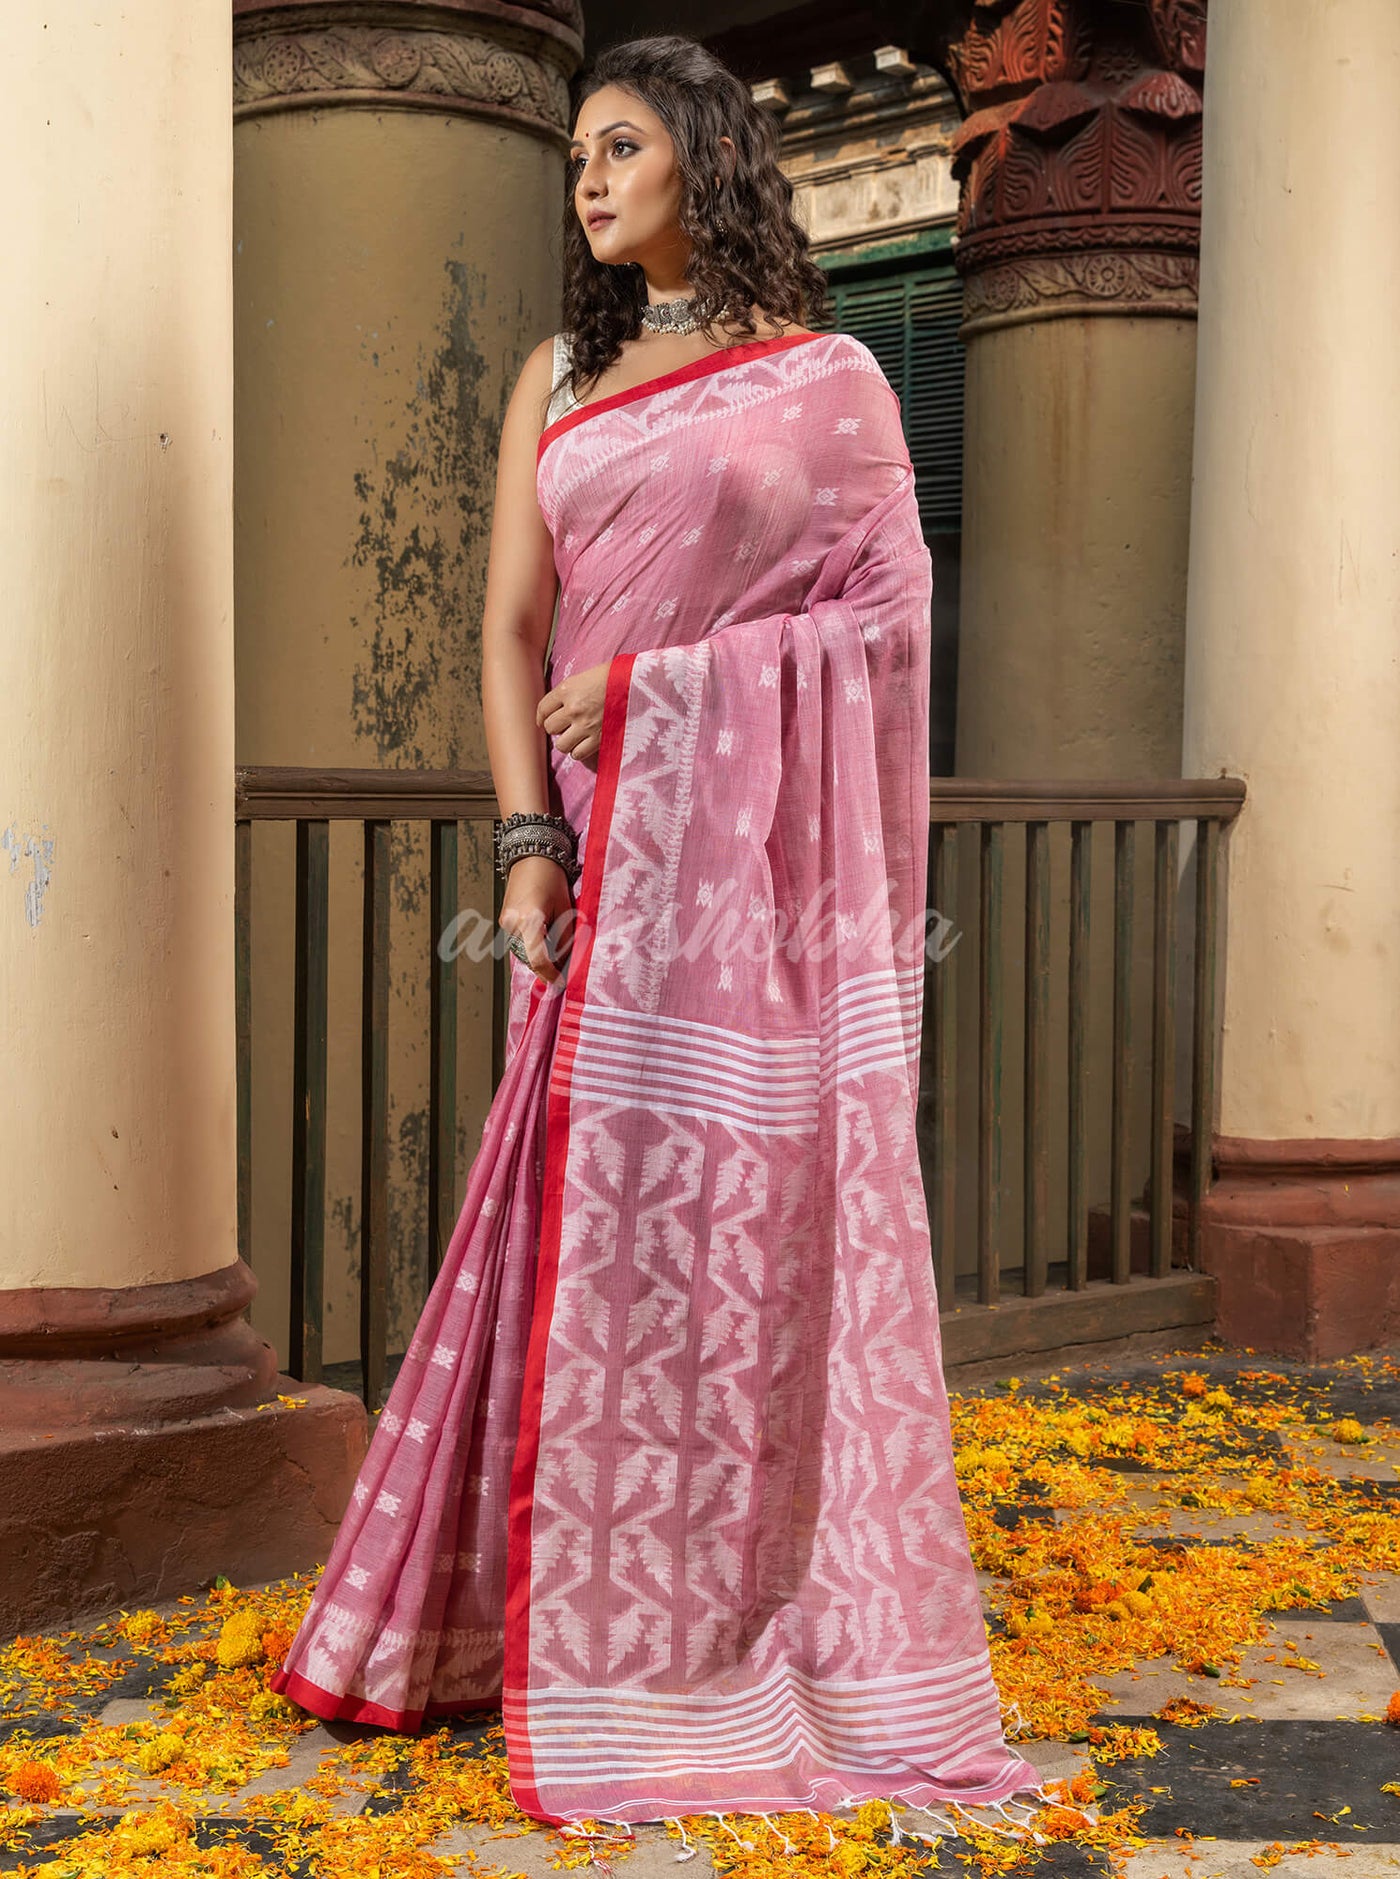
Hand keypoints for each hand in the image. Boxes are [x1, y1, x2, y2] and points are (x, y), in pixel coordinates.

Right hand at [499, 855, 575, 983]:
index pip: (538, 959)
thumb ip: (565, 938)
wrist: (531, 855)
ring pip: (524, 951)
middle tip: (564, 970)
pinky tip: (545, 937)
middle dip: (547, 966)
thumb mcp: (565, 909)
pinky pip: (519, 941)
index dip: (551, 975)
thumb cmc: (553, 878)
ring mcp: (506, 922)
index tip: (562, 984)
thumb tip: (568, 962)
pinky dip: (532, 944)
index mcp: (530, 920)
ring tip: (557, 949)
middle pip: (530, 958)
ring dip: (539, 955)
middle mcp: (513, 924)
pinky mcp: (504, 920)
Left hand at [536, 659, 610, 763]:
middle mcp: (573, 708)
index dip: (541, 716)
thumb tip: (554, 706)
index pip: (542, 708)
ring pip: (561, 744)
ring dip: (566, 741)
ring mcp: (585, 725)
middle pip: (550, 727)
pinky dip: (578, 751)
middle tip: (564, 726)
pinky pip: (577, 754)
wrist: (637, 685)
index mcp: (567, 689)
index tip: (543, 720)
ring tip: (573, 736)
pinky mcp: (598, 738)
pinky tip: (583, 744)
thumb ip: (568, 691)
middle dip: (556, 727)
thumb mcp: (585, 677)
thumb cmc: (613, 677)